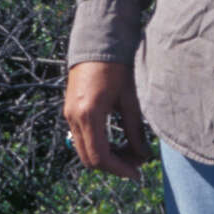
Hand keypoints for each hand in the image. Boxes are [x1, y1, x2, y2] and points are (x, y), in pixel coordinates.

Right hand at [64, 60, 150, 181]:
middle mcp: (74, 117)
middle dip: (113, 165)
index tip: (137, 173)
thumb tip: (144, 155)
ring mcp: (69, 114)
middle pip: (89, 158)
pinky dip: (98, 145)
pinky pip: (81, 138)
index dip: (119, 169)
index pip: (100, 156)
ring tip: (130, 153)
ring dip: (106, 157)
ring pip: (84, 150)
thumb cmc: (117, 65)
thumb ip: (135, 129)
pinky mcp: (70, 110)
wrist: (98, 40)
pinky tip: (117, 142)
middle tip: (136, 165)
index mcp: (89, 113)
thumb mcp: (130, 97)